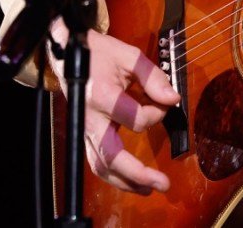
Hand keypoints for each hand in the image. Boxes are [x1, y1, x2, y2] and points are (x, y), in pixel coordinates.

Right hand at [48, 26, 182, 194]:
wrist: (69, 52)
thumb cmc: (100, 53)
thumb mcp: (129, 56)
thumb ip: (153, 77)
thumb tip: (173, 99)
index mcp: (102, 96)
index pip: (137, 119)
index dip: (158, 112)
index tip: (166, 101)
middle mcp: (90, 118)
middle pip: (112, 156)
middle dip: (138, 174)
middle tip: (163, 183)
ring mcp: (85, 129)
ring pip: (101, 166)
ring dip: (126, 182)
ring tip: (150, 189)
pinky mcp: (85, 134)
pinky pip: (96, 161)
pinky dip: (113, 176)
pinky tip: (131, 181)